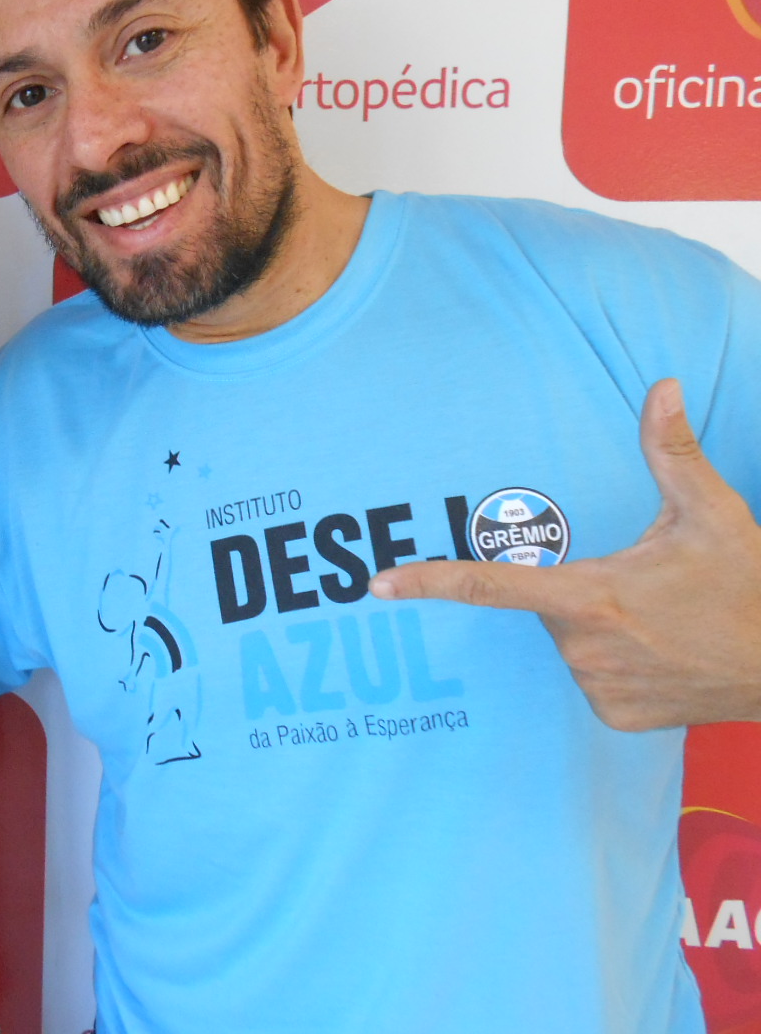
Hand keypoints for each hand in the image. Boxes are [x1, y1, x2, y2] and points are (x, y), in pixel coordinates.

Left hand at [370, 379, 760, 730]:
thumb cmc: (746, 587)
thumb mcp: (710, 512)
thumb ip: (672, 450)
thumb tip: (660, 386)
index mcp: (588, 596)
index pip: (490, 586)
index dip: (429, 581)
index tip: (378, 585)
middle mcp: (582, 647)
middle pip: (546, 607)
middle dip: (579, 590)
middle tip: (646, 589)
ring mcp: (597, 688)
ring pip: (570, 643)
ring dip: (600, 627)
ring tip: (664, 623)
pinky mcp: (613, 717)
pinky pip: (593, 678)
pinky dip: (618, 663)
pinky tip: (663, 656)